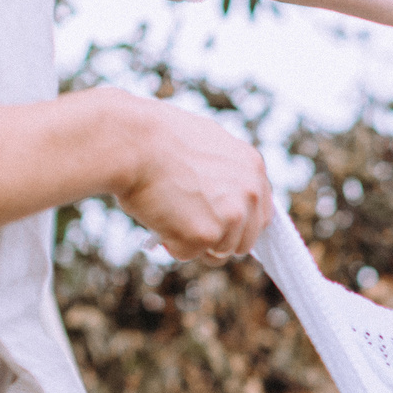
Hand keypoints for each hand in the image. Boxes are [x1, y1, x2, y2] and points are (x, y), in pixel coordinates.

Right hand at [104, 88, 275, 262]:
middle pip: (244, 241)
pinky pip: (188, 254)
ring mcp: (231, 217)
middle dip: (218, 240)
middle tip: (189, 231)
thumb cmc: (156, 137)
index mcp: (253, 167)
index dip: (238, 225)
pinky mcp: (206, 236)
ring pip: (217, 252)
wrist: (133, 140)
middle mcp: (250, 194)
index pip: (260, 214)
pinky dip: (170, 244)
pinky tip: (158, 219)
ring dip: (193, 243)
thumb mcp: (205, 143)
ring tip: (168, 217)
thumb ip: (224, 170)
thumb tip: (221, 193)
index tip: (220, 228)